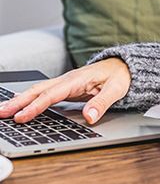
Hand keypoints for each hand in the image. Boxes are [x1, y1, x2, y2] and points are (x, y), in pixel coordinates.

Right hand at [0, 58, 131, 124]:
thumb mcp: (117, 90)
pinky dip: (29, 100)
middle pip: (38, 90)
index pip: (52, 94)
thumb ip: (102, 103)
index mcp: (77, 79)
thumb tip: (90, 117)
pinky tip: (20, 108)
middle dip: (18, 101)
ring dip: (20, 100)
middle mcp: (67, 79)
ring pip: (38, 91)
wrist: (124, 66)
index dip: (36, 106)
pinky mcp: (65, 88)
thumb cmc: (120, 76)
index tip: (21, 117)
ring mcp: (65, 83)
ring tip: (3, 110)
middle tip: (1, 113)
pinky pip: (43, 94)